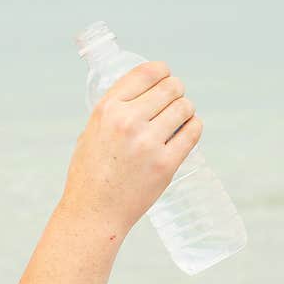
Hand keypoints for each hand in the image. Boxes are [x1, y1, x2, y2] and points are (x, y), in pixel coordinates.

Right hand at [59, 61, 201, 234]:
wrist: (94, 212)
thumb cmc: (90, 174)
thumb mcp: (91, 131)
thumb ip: (114, 111)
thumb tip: (142, 94)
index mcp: (107, 109)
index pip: (147, 73)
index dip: (162, 71)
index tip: (165, 76)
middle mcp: (128, 121)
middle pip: (171, 87)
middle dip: (176, 90)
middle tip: (174, 99)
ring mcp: (148, 143)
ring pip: (185, 107)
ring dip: (186, 109)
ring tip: (179, 117)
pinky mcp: (166, 164)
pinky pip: (193, 132)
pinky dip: (193, 126)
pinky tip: (187, 130)